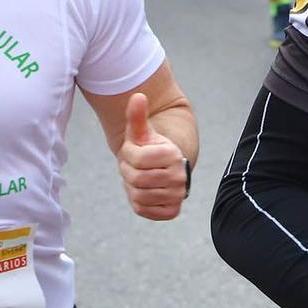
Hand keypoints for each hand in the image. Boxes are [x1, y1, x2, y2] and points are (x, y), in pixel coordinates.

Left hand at [116, 92, 188, 219]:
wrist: (165, 169)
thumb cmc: (150, 148)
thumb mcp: (142, 133)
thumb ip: (137, 116)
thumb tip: (138, 95)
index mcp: (173, 155)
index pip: (136, 158)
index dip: (128, 154)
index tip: (133, 151)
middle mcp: (179, 177)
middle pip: (136, 178)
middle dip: (127, 172)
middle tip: (133, 166)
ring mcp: (176, 195)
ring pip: (138, 196)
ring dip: (131, 187)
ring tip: (139, 178)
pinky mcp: (171, 211)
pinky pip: (143, 210)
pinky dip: (138, 202)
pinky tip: (144, 191)